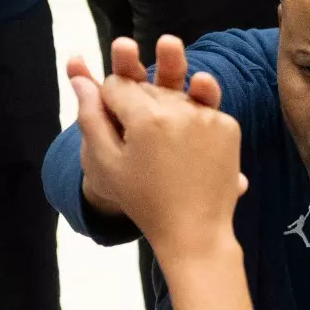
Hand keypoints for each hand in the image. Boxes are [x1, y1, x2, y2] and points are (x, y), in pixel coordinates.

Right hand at [70, 36, 245, 263]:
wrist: (195, 231)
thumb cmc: (144, 201)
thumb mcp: (106, 163)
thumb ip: (90, 116)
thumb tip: (80, 78)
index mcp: (145, 116)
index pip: (116, 84)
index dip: (109, 105)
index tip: (116, 131)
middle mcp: (179, 108)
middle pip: (147, 86)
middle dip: (137, 106)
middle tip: (140, 145)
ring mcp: (208, 115)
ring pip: (175, 93)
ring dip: (165, 110)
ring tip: (163, 148)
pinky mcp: (229, 125)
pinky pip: (201, 109)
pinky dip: (191, 122)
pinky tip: (184, 150)